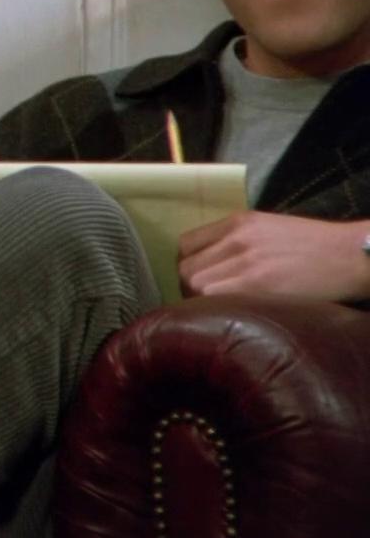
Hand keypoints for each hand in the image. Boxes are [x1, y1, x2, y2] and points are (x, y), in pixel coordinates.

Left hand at [177, 212, 369, 300]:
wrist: (352, 256)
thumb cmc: (315, 247)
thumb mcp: (269, 229)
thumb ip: (236, 241)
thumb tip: (210, 266)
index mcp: (238, 222)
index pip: (186, 245)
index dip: (191, 266)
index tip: (201, 281)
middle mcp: (236, 239)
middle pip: (186, 269)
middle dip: (192, 288)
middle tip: (209, 302)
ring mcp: (246, 262)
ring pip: (196, 286)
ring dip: (202, 302)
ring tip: (223, 310)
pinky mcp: (258, 285)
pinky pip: (216, 300)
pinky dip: (217, 310)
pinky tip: (234, 315)